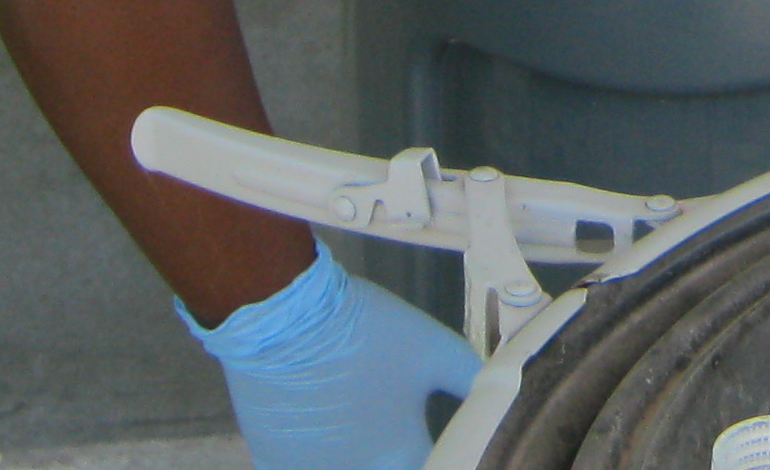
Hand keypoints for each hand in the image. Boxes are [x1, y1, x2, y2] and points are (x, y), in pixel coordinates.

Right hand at [185, 252, 479, 469]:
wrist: (283, 315)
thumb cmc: (364, 330)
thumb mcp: (431, 346)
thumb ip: (470, 376)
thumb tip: (497, 390)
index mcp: (400, 454)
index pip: (436, 468)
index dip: (443, 455)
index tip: (441, 441)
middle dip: (396, 458)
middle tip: (391, 426)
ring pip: (344, 468)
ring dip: (357, 455)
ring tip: (355, 420)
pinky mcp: (272, 462)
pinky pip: (303, 465)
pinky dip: (316, 454)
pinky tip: (319, 430)